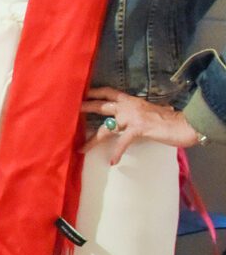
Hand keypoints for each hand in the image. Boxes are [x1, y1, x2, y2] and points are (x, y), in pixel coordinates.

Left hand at [82, 88, 199, 164]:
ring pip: (106, 127)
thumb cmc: (169, 120)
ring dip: (93, 139)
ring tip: (82, 148)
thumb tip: (127, 120)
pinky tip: (113, 161)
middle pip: (102, 106)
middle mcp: (129, 107)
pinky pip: (123, 142)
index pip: (109, 92)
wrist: (185, 124)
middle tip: (71, 112)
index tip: (82, 94)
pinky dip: (118, 152)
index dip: (95, 92)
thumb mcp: (149, 112)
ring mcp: (132, 117)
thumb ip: (137, 114)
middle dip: (86, 109)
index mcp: (132, 101)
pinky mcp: (138, 129)